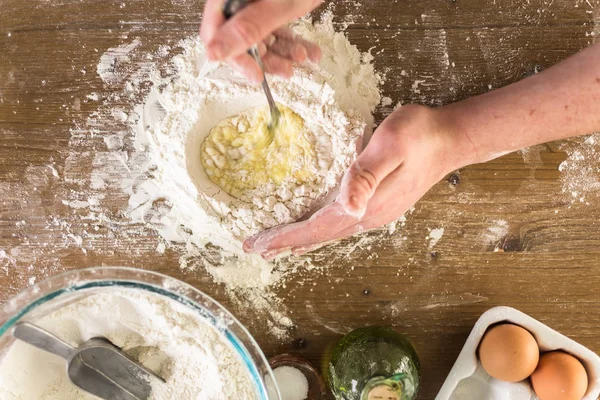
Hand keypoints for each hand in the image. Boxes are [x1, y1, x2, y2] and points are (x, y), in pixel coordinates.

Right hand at [200, 0, 323, 81]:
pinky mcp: (272, 4)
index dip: (235, 58)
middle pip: (239, 39)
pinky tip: (309, 51)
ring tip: (303, 57)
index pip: (216, 34)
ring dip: (284, 52)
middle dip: (267, 57)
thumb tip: (214, 52)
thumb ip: (246, 29)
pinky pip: (277, 29)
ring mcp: (255, 2)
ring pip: (261, 36)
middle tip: (286, 69)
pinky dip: (294, 42)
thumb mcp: (278, 5)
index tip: (256, 74)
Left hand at [243, 104, 469, 258]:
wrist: (450, 138)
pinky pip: (340, 226)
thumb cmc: (419, 135)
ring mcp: (375, 213)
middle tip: (255, 248)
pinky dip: (318, 233)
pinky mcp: (379, 205)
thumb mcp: (389, 146)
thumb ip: (365, 175)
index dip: (286, 237)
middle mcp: (368, 216)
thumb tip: (347, 208)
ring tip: (276, 248)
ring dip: (300, 241)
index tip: (258, 244)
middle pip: (319, 237)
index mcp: (366, 205)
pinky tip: (314, 234)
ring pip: (329, 234)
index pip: (317, 229)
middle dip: (285, 244)